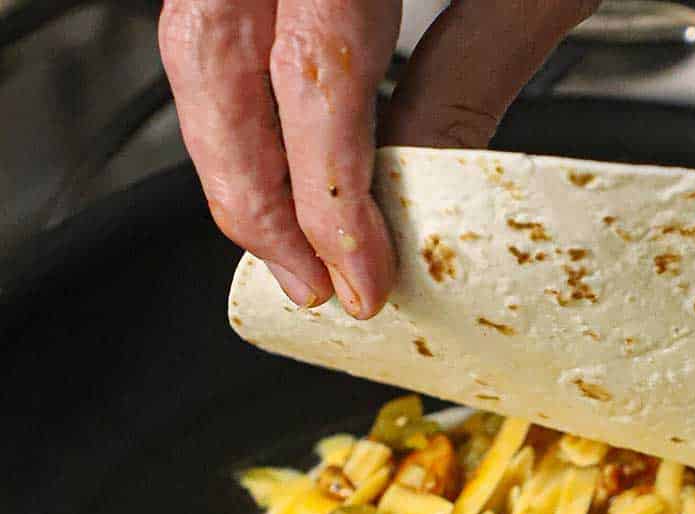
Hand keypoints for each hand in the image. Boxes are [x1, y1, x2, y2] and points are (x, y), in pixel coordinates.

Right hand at [159, 0, 596, 317]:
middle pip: (209, 52)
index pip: (309, 69)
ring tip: (292, 246)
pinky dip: (251, 100)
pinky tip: (289, 165)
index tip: (352, 274)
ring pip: (199, 34)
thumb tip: (412, 192)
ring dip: (236, 154)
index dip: (325, 192)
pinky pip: (232, 14)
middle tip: (303, 279)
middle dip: (248, 189)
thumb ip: (467, 75)